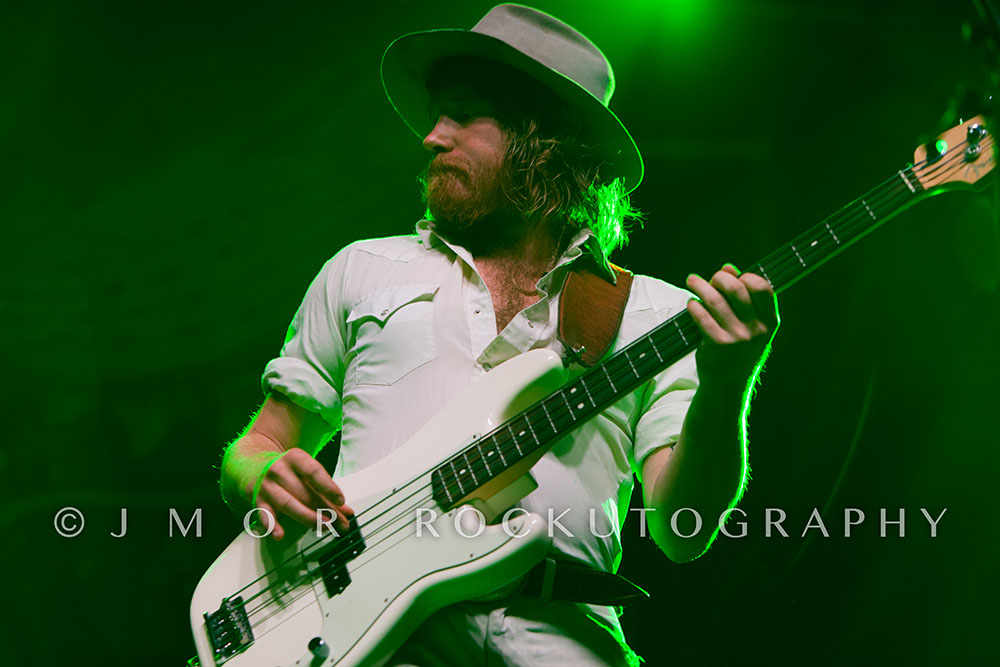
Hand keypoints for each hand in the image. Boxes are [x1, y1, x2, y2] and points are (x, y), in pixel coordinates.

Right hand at [251, 448, 353, 540]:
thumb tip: (346, 511)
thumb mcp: (305, 473)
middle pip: (305, 492)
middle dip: (325, 509)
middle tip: (340, 522)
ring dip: (308, 517)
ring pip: (288, 504)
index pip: (314, 472)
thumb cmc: (286, 471)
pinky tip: (280, 535)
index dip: (329, 487)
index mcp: (295, 458)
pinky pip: (264, 515)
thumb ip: (325, 491)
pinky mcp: (257, 500)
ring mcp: (267, 486)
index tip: (341, 501)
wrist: (251, 464)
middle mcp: (279, 470)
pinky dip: (272, 526)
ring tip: (324, 526)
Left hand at [685, 264, 778, 388]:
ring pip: (715, 300)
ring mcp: (737, 337)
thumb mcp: (750, 326)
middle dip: (719, 277)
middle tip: (709, 279)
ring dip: (700, 285)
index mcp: (770, 321)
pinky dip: (694, 305)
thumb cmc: (738, 349)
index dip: (745, 276)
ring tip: (692, 281)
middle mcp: (757, 329)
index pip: (762, 287)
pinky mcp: (717, 344)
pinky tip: (691, 304)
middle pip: (736, 288)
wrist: (729, 385)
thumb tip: (728, 268)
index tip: (732, 277)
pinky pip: (702, 316)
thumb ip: (742, 297)